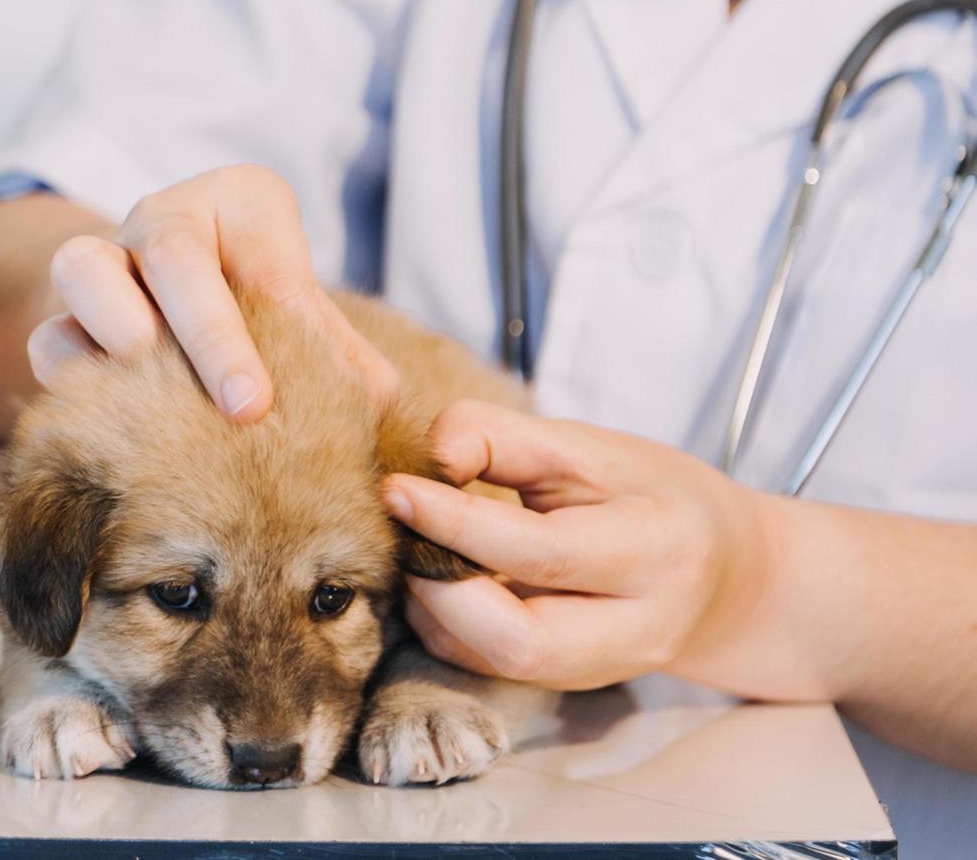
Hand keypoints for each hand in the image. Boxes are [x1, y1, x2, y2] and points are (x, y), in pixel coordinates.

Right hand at [28, 164, 396, 418]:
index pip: (262, 244)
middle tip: (246, 408)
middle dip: (210, 333)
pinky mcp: (58, 315)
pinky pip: (47, 337)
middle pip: (173, 250)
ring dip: (116, 331)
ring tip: (158, 393)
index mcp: (238, 202)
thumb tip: (371, 402)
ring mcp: (104, 260)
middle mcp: (164, 216)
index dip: (278, 309)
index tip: (279, 392)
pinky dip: (73, 379)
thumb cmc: (262, 316)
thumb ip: (344, 357)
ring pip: (82, 267)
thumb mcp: (310, 319)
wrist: (172, 314)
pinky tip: (112, 425)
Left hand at [384, 400, 773, 691]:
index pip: (541, 551)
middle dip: (440, 587)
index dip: (456, 522)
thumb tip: (425, 460)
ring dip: (434, 608)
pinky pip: (486, 666)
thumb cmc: (651, 496)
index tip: (395, 488)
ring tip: (417, 548)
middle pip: (519, 640)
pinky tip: (437, 579)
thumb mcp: (591, 448)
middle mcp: (638, 627)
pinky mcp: (569, 686)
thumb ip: (502, 440)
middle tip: (402, 527)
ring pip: (496, 664)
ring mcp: (605, 670)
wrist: (730, 577)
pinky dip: (444, 624)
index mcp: (658, 550)